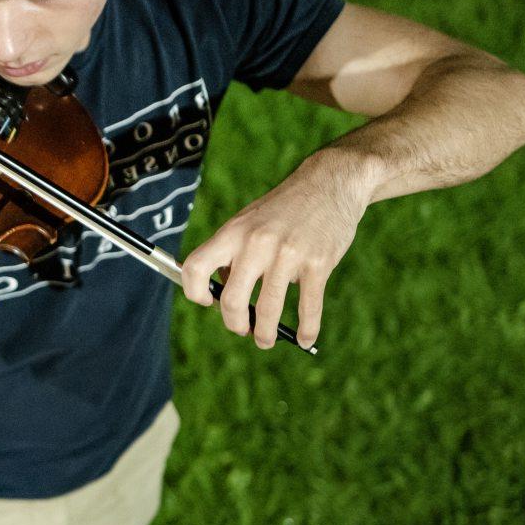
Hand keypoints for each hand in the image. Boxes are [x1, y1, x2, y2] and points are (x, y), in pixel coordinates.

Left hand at [179, 152, 370, 349]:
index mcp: (233, 233)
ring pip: (268, 309)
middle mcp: (256, 244)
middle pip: (232, 299)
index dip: (194, 292)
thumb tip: (220, 295)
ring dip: (265, 334)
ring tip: (264, 341)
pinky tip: (304, 339)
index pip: (195, 267)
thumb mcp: (247, 222)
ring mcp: (288, 254)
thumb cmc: (283, 209)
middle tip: (242, 330)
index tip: (207, 302)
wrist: (330, 184)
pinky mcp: (319, 263)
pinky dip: (306, 329)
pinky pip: (308, 307)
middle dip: (234, 323)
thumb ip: (231, 254)